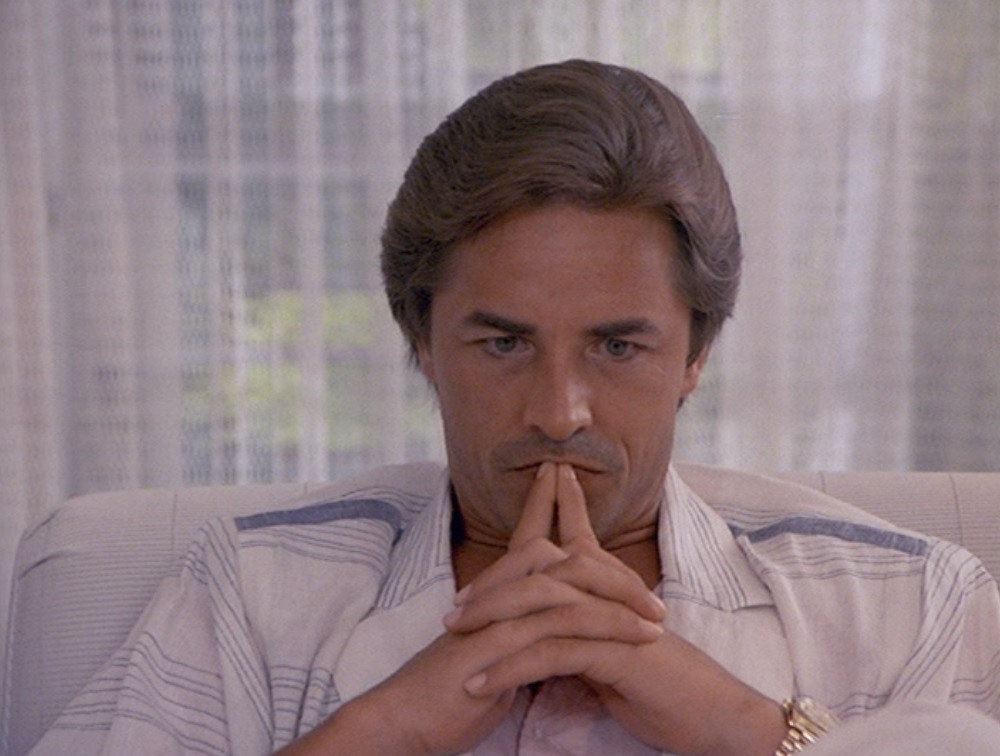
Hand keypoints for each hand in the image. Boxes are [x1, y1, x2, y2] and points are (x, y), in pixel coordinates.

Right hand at [279, 463, 664, 754]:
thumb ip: (518, 636)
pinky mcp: (501, 643)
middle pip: (557, 555)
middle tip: (651, 587)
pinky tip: (635, 635)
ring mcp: (498, 614)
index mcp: (494, 595)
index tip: (561, 478)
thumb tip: (545, 633)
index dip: (544, 507)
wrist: (406, 718)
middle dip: (606, 559)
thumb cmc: (446, 691)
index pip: (526, 542)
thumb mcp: (491, 657)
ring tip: (658, 614)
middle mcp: (497, 595)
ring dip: (619, 596)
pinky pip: (561, 624)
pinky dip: (605, 625)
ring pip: (567, 586)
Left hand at [447, 463, 785, 755]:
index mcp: (609, 590)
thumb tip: (549, 636)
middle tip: (452, 609)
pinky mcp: (612, 650)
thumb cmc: (665, 689)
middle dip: (491, 584)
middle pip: (538, 570)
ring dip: (489, 623)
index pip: (570, 546)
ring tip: (454, 640)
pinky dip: (508, 668)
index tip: (493, 548)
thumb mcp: (613, 656)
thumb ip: (583, 635)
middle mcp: (607, 593)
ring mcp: (610, 617)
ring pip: (537, 604)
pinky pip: (548, 652)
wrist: (714, 716)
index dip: (537, 528)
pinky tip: (480, 684)